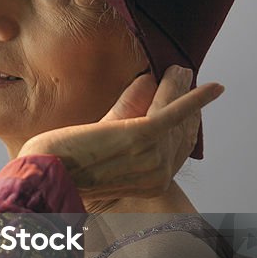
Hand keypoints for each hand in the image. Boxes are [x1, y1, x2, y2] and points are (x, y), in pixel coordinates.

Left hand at [17, 66, 223, 200]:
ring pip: (175, 115)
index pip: (178, 150)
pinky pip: (174, 112)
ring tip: (181, 70)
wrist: (43, 176)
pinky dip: (195, 98)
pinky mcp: (142, 136)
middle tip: (186, 79)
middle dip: (187, 104)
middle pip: (181, 131)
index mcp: (149, 187)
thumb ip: (119, 127)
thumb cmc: (59, 168)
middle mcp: (156, 176)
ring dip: (181, 88)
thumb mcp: (97, 152)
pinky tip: (213, 87)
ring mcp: (151, 156)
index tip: (189, 107)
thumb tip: (139, 91)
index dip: (186, 125)